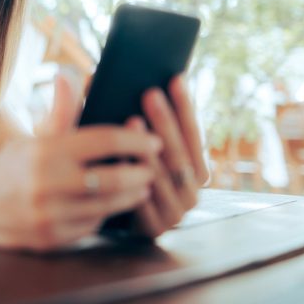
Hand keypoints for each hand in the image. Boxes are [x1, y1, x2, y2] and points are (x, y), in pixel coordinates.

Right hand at [0, 75, 159, 250]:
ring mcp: (49, 214)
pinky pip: (92, 226)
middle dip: (141, 172)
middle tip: (153, 167)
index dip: (135, 140)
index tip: (153, 140)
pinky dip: (107, 215)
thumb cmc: (11, 165)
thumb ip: (60, 112)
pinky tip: (113, 205)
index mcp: (45, 151)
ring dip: (132, 196)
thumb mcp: (34, 137)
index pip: (103, 140)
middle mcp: (47, 183)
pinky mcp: (51, 239)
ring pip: (108, 206)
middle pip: (113, 178)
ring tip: (142, 187)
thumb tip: (69, 75)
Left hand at [128, 75, 209, 237]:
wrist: (108, 220)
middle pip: (179, 152)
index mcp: (195, 169)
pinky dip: (130, 175)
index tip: (176, 78)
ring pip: (162, 174)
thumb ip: (140, 116)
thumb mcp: (134, 146)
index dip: (185, 106)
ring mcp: (176, 212)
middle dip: (165, 121)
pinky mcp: (155, 228)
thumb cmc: (122, 176)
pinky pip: (142, 198)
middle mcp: (193, 191)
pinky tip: (117, 157)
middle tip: (150, 92)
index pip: (194, 133)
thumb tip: (112, 76)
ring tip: (131, 120)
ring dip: (147, 147)